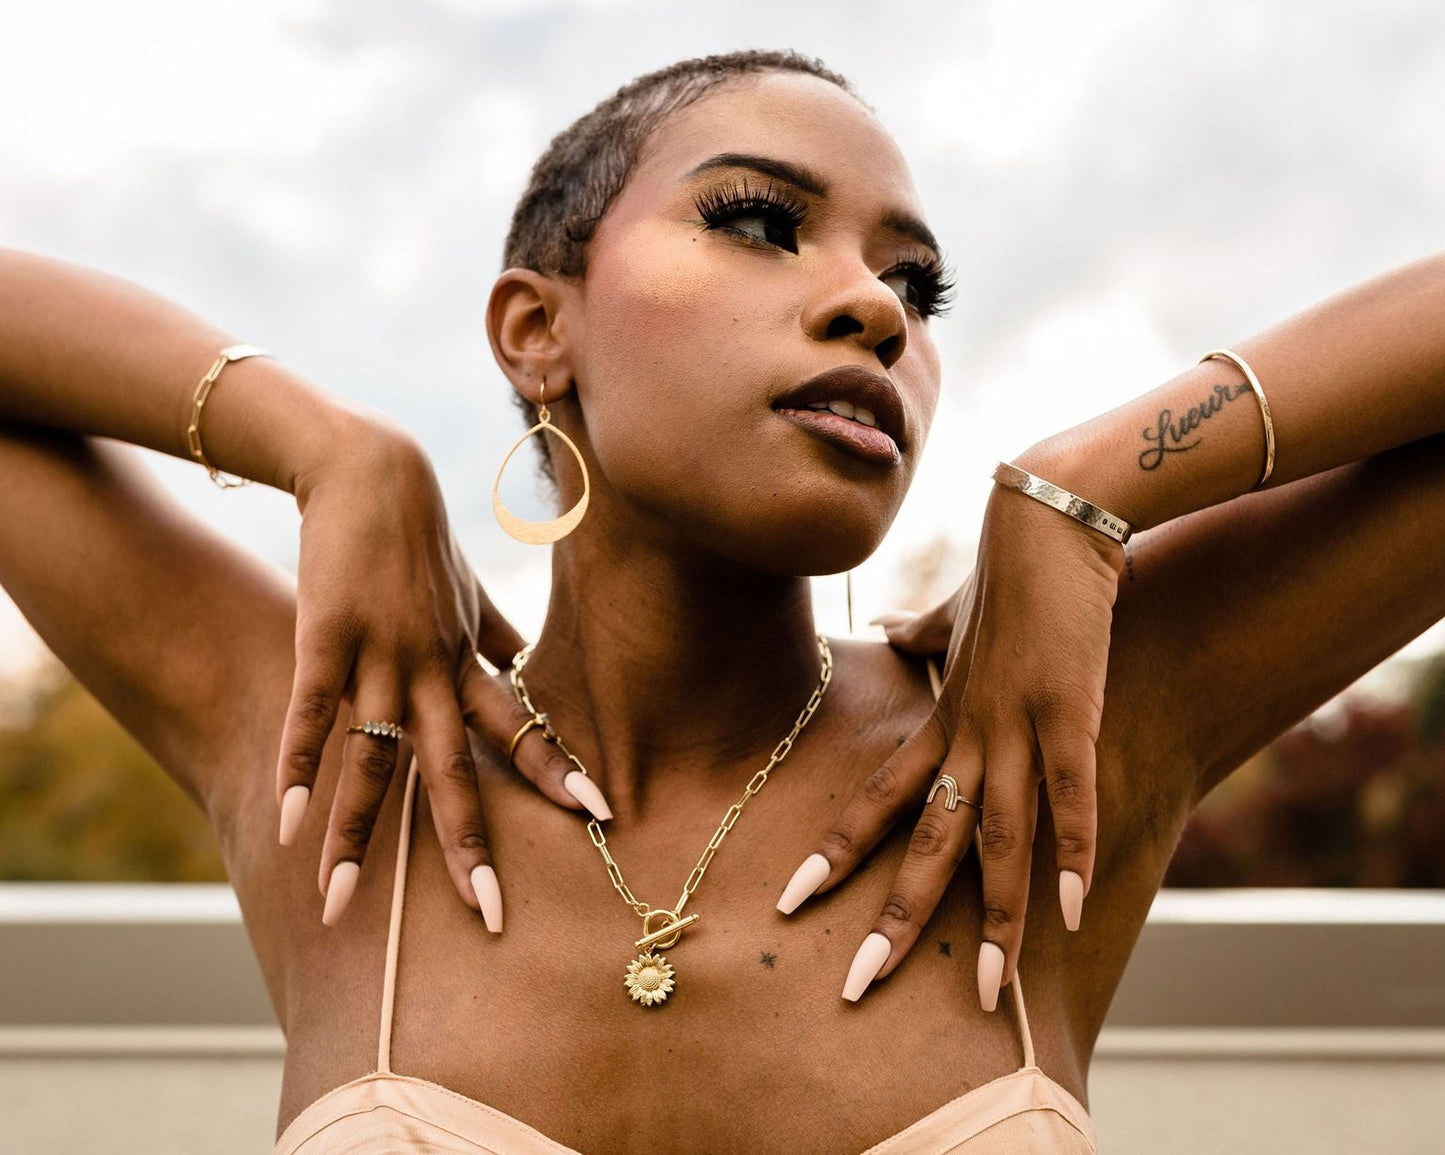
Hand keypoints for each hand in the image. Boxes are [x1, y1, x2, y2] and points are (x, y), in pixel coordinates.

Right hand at [273, 417, 613, 929]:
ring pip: (376, 758)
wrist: (370, 470)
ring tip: (343, 903)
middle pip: (455, 769)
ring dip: (357, 834)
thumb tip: (533, 676)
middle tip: (489, 913)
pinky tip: (286, 822)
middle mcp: (434, 667)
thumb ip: (502, 642)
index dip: (558, 769)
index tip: (600, 815)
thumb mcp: (471, 596)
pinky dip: (300, 767)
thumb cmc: (420, 543)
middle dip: (470, 844)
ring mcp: (380, 653)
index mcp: (469, 661)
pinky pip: (314, 714)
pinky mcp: (327, 635)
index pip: (522, 728)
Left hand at [777, 469, 1123, 1009]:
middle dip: (895, 919)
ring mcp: (1017, 724)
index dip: (837, 852)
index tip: (795, 900)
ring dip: (995, 917)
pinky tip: (1068, 912)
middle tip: (858, 987)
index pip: (877, 799)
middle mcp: (969, 733)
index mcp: (943, 717)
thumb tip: (902, 635)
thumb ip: (930, 636)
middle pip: (923, 841)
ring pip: (997, 838)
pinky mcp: (1070, 709)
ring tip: (990, 991)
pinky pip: (1070, 796)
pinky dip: (1071, 854)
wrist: (1047, 509)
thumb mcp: (960, 613)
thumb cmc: (1009, 565)